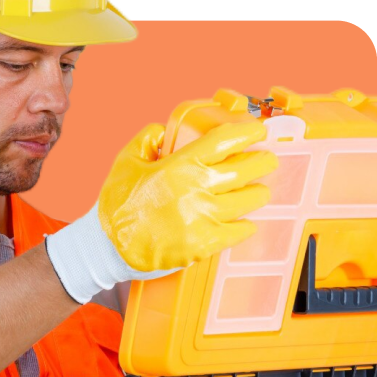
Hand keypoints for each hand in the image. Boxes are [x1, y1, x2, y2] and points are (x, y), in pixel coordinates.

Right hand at [44, 120, 276, 303]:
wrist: (107, 246)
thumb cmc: (116, 204)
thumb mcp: (126, 161)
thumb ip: (147, 139)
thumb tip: (164, 131)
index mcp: (180, 165)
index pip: (223, 141)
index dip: (247, 133)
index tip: (259, 131)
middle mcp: (196, 189)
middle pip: (244, 171)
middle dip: (262, 163)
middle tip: (268, 161)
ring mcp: (203, 218)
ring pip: (246, 202)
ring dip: (258, 195)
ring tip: (261, 192)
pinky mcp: (203, 244)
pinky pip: (236, 233)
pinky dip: (246, 227)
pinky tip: (248, 224)